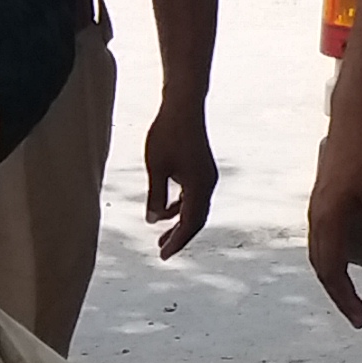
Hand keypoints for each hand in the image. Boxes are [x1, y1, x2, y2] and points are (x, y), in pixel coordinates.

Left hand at [141, 95, 218, 259]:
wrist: (184, 106)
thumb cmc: (167, 134)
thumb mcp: (156, 168)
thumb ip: (155, 196)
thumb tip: (153, 221)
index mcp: (199, 187)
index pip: (189, 223)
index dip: (176, 242)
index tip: (163, 256)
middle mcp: (208, 184)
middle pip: (196, 220)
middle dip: (179, 236)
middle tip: (162, 251)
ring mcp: (207, 176)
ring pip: (195, 208)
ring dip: (179, 222)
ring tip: (160, 235)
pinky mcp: (202, 169)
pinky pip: (193, 196)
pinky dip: (181, 207)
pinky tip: (165, 211)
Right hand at [305, 108, 361, 327]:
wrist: (352, 119)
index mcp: (328, 222)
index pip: (332, 272)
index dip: (345, 298)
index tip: (359, 317)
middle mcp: (317, 217)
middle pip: (321, 266)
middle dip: (338, 292)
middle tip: (355, 311)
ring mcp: (318, 207)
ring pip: (321, 252)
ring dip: (335, 275)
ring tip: (351, 290)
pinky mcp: (324, 198)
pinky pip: (324, 237)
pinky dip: (335, 255)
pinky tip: (350, 255)